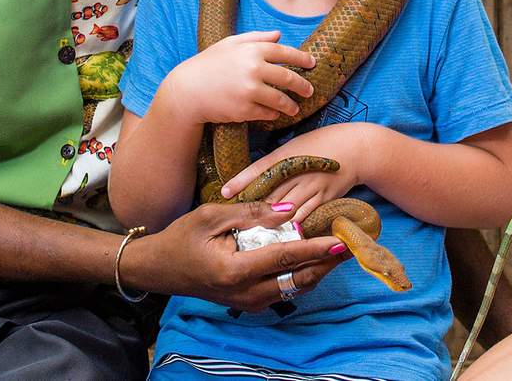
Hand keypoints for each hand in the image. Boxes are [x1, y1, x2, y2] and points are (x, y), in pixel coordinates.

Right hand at [122, 200, 350, 309]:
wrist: (159, 268)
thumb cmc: (182, 237)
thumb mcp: (213, 215)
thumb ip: (253, 213)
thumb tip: (290, 209)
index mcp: (235, 269)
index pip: (286, 258)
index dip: (317, 247)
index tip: (342, 239)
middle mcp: (245, 292)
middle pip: (298, 279)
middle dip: (327, 262)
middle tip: (352, 243)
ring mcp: (248, 302)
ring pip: (294, 288)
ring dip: (318, 270)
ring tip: (339, 249)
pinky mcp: (249, 303)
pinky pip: (284, 291)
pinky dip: (302, 275)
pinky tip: (314, 258)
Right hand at [165, 30, 315, 124]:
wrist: (187, 90)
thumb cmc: (208, 64)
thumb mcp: (230, 44)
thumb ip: (255, 37)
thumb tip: (278, 34)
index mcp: (252, 50)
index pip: (285, 53)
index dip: (302, 58)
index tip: (312, 63)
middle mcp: (254, 69)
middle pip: (289, 78)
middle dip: (303, 86)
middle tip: (309, 90)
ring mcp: (250, 90)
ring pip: (281, 99)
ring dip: (291, 105)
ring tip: (295, 108)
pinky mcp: (244, 109)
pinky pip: (267, 113)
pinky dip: (273, 114)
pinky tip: (275, 114)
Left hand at [221, 123, 374, 224]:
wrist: (357, 148)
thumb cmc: (322, 144)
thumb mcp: (295, 146)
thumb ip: (274, 163)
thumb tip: (250, 180)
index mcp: (289, 155)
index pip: (260, 168)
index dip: (241, 180)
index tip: (223, 193)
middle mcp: (298, 171)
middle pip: (270, 192)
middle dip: (251, 207)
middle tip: (231, 222)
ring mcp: (312, 186)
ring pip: (285, 208)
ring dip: (268, 221)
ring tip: (250, 235)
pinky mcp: (324, 199)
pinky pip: (305, 216)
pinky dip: (291, 227)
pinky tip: (280, 238)